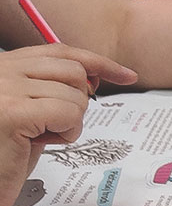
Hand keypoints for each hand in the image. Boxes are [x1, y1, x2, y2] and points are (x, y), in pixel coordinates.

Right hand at [0, 44, 136, 205]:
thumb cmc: (7, 153)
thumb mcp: (34, 113)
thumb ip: (56, 90)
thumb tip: (95, 76)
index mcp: (6, 66)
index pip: (61, 52)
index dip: (97, 62)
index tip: (126, 75)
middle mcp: (2, 71)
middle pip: (74, 71)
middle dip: (78, 103)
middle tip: (54, 124)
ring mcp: (5, 88)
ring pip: (76, 96)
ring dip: (69, 124)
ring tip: (37, 136)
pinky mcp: (13, 112)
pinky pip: (69, 113)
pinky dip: (66, 132)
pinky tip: (39, 142)